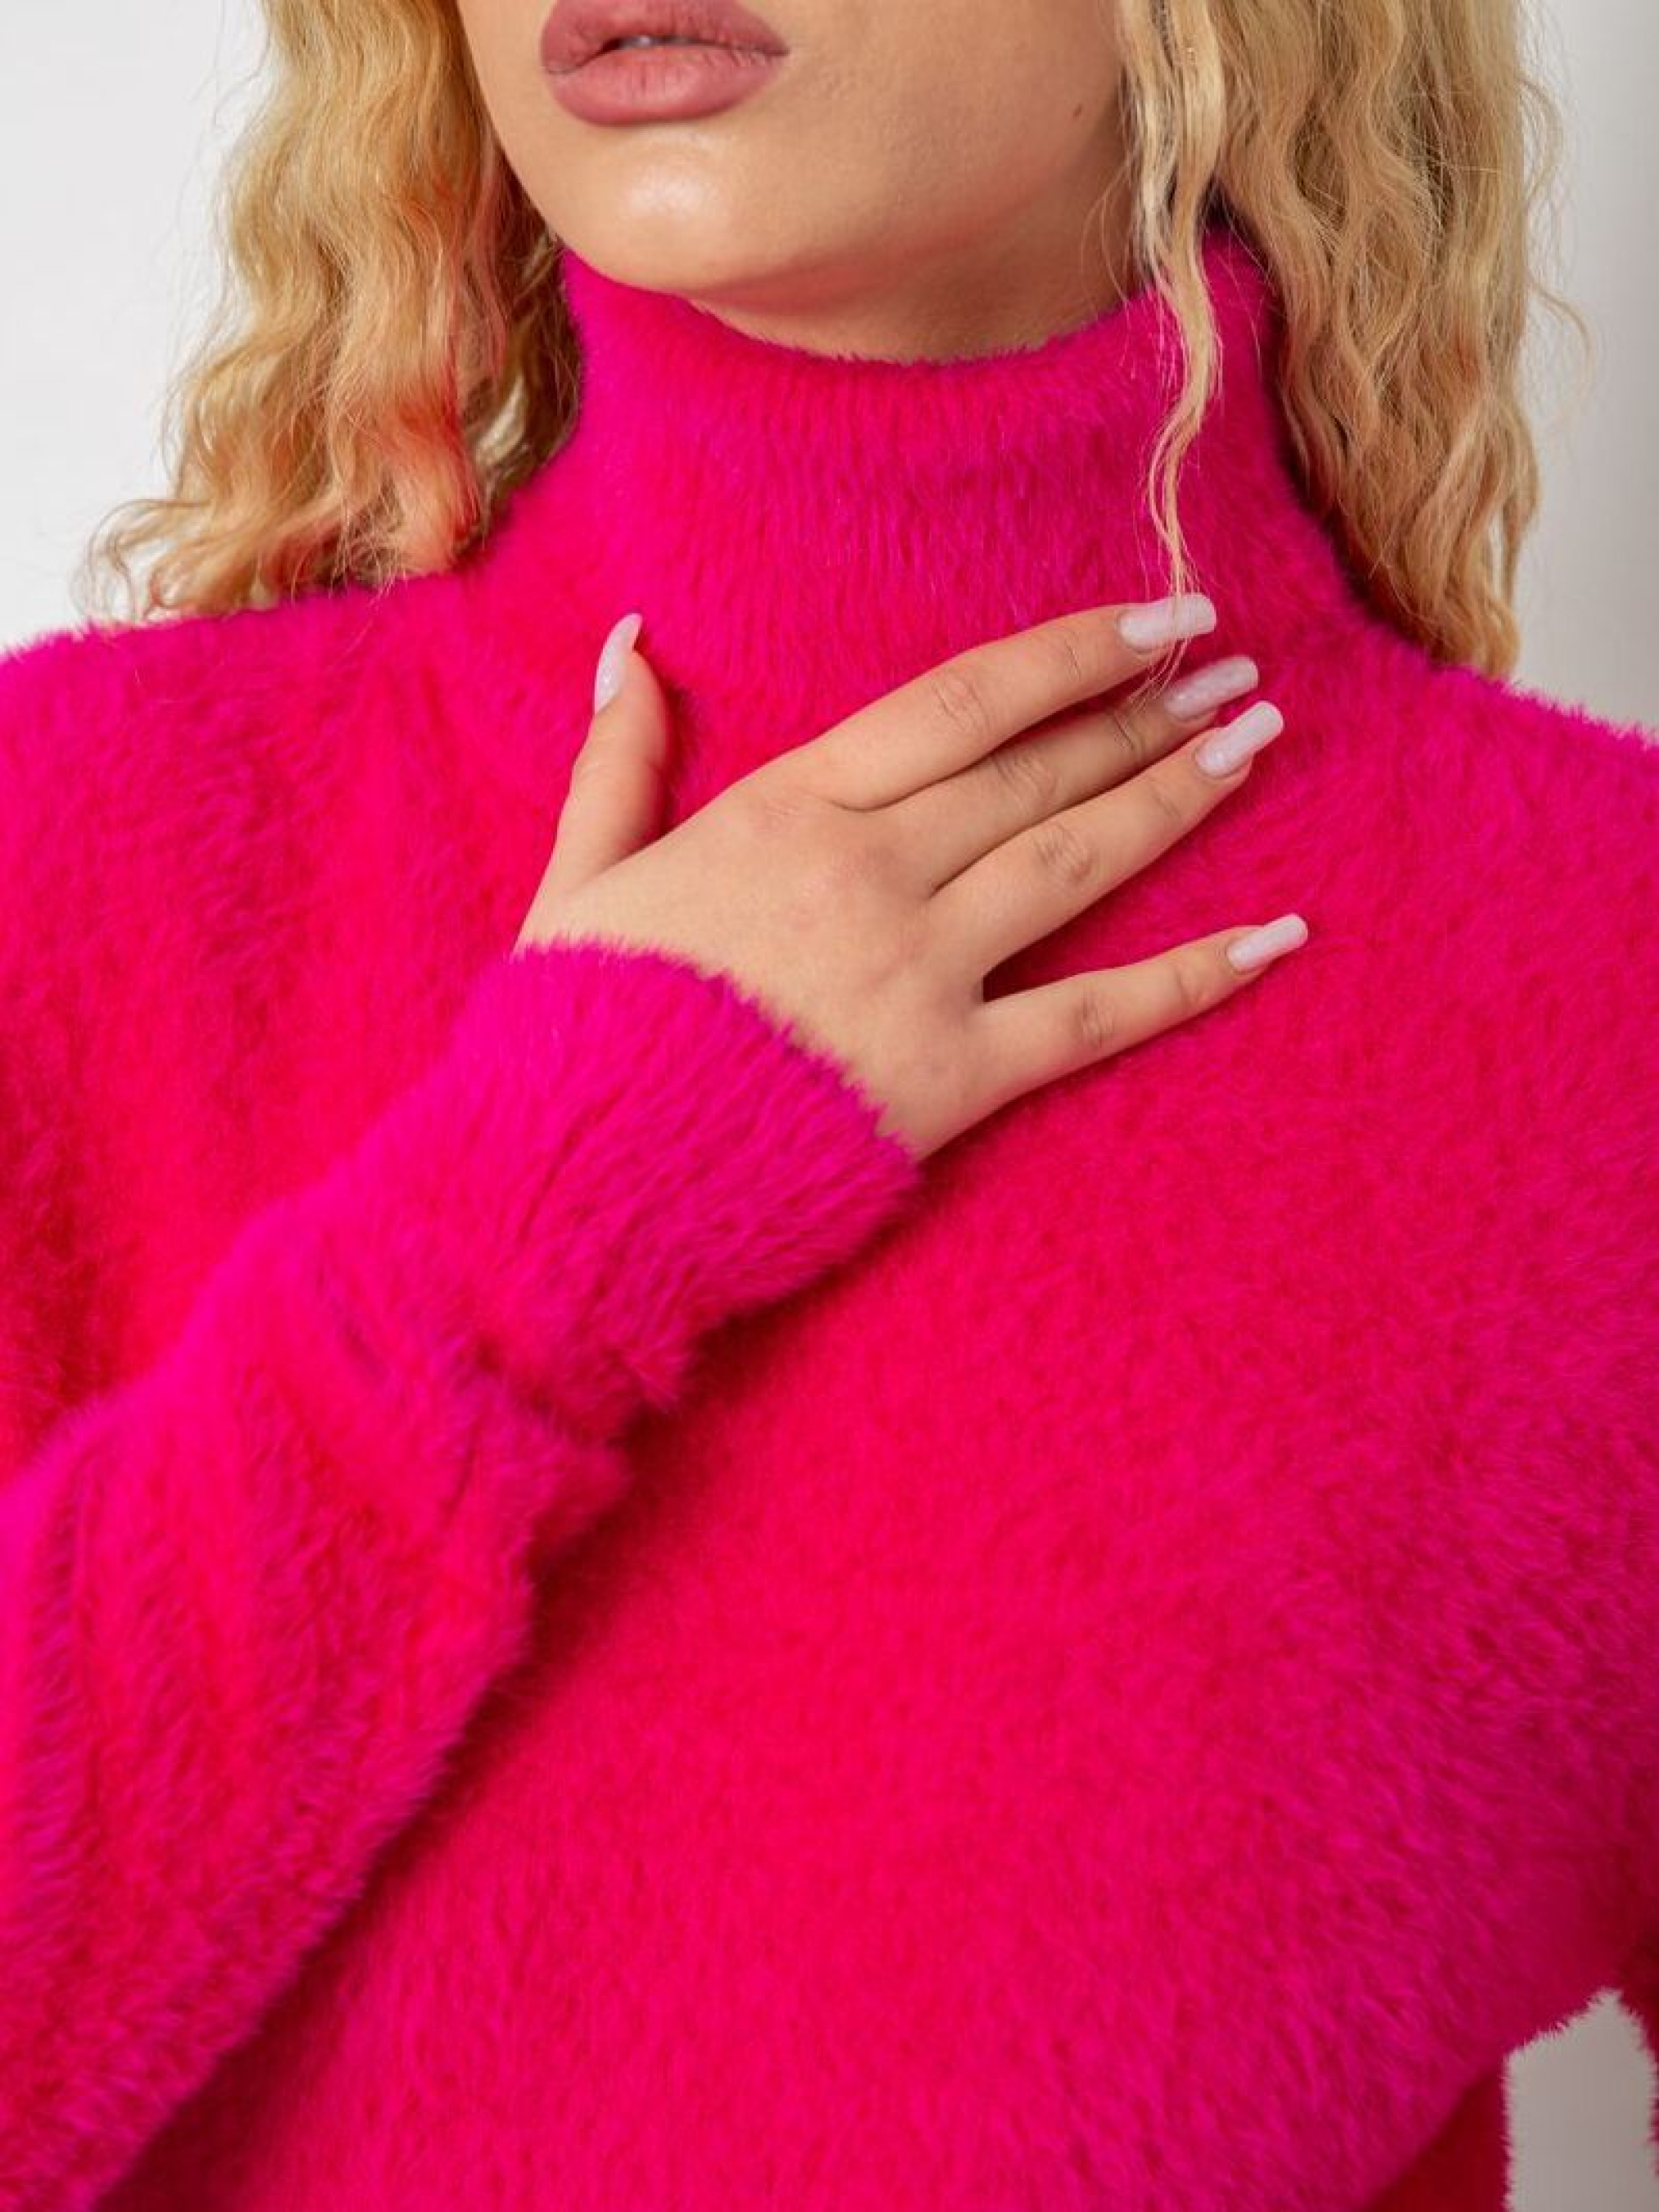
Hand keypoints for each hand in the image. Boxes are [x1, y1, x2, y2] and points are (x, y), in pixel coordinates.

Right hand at [514, 599, 1306, 1160]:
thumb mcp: (580, 877)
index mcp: (791, 811)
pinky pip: (1093, 1018)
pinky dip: (1191, 977)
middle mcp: (874, 874)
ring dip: (1177, 796)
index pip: (964, 703)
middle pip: (1038, 771)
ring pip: (1077, 864)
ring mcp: (920, 976)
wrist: (569, 1184)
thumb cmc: (570, 1034)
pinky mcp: (950, 1081)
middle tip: (1237, 665)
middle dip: (1147, 710)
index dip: (1074, 653)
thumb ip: (620, 759)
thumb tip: (631, 643)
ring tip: (1259, 742)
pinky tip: (1277, 937)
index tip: (1160, 614)